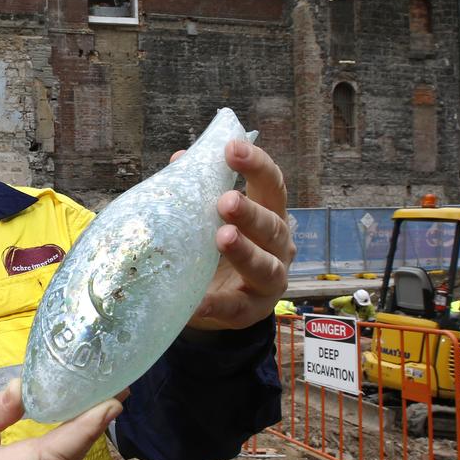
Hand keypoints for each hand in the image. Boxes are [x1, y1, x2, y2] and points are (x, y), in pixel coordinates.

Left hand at [178, 139, 295, 330]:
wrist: (216, 301)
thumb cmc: (217, 248)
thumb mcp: (209, 218)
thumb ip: (198, 191)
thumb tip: (180, 159)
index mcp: (270, 214)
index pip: (271, 185)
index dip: (257, 165)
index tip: (233, 148)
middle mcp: (279, 245)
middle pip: (272, 225)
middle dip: (250, 212)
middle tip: (226, 200)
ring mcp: (270, 281)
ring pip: (265, 266)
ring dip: (245, 252)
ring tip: (223, 238)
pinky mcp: (251, 311)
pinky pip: (235, 308)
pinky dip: (215, 305)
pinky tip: (198, 304)